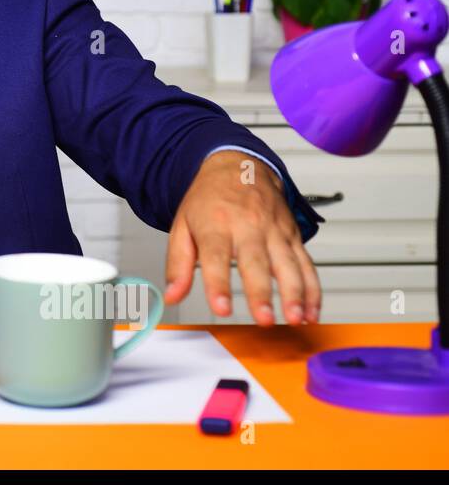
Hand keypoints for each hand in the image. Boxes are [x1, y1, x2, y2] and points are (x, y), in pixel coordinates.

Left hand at [164, 150, 321, 325]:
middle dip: (261, 293)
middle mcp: (247, 226)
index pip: (216, 256)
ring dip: (295, 294)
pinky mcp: (292, 235)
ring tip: (295, 318)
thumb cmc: (208, 199)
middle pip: (256, 263)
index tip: (221, 308)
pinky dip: (312, 288)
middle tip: (264, 319)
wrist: (238, 165)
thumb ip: (177, 264)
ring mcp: (273, 230)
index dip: (218, 284)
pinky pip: (306, 263)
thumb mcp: (182, 226)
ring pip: (288, 264)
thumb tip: (171, 295)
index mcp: (215, 225)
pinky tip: (311, 310)